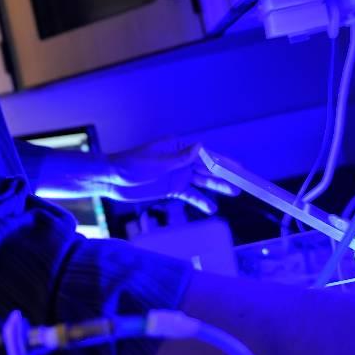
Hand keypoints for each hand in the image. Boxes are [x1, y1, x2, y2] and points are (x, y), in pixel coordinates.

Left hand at [99, 140, 237, 214]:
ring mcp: (177, 174)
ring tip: (233, 193)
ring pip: (201, 181)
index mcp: (177, 147)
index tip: (238, 167)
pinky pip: (189, 195)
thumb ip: (179, 158)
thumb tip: (200, 146)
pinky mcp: (171, 188)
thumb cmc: (130, 166)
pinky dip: (200, 201)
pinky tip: (211, 208)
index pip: (205, 153)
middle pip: (207, 167)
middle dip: (224, 174)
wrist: (112, 180)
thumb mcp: (156, 163)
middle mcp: (180, 160)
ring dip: (216, 187)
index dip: (223, 160)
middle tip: (241, 181)